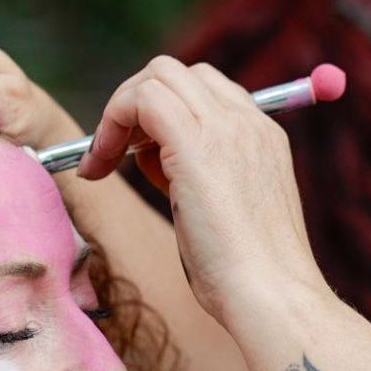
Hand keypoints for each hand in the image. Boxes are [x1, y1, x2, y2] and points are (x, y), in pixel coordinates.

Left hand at [76, 56, 325, 324]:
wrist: (271, 296)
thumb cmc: (247, 277)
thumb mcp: (225, 214)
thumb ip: (195, 178)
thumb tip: (152, 160)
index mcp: (263, 136)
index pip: (206, 91)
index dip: (164, 115)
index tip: (141, 160)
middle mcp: (247, 122)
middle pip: (178, 73)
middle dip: (136, 105)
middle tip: (114, 155)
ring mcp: (223, 128)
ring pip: (157, 76)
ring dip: (119, 113)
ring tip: (104, 163)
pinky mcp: (194, 143)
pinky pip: (141, 100)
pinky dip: (110, 124)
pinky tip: (100, 168)